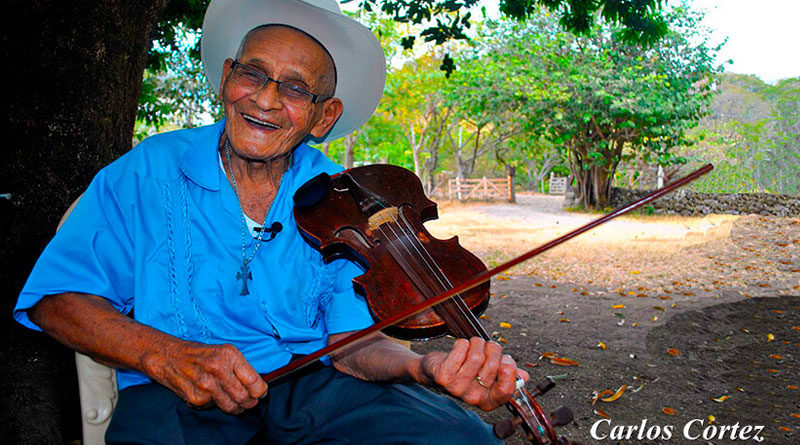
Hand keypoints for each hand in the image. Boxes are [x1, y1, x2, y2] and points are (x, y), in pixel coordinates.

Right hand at [144, 341, 266, 414]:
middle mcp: (219, 370)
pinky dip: (215, 405)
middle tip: (249, 401)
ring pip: (232, 407)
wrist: (168, 356)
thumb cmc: (199, 354)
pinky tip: (211, 395)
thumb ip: (241, 368)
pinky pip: (214, 408)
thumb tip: (258, 386)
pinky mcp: (197, 398)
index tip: (261, 394)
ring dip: (236, 407)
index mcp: (230, 356)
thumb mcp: (224, 352)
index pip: (254, 382)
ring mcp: (207, 386)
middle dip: (250, 402)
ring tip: (234, 401)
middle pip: (245, 398)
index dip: (260, 392)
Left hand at [420, 337, 527, 410]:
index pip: (506, 391)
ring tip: (473, 345)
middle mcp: (473, 398)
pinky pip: (461, 349)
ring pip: (477, 356)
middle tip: (486, 347)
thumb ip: (507, 376)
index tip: (506, 359)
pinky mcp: (443, 376)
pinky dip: (463, 342)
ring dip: (477, 343)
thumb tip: (524, 377)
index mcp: (488, 401)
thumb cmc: (466, 370)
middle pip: (493, 365)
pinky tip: (460, 348)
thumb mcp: (488, 376)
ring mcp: (457, 389)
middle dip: (492, 349)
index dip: (509, 371)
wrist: (436, 371)